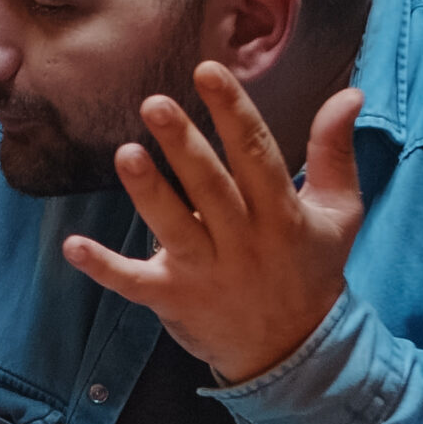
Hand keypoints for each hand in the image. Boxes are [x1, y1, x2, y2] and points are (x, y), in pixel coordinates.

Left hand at [60, 63, 366, 384]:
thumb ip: (335, 152)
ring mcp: (206, 272)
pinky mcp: (173, 298)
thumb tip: (349, 92)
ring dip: (149, 192)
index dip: (233, 111)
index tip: (208, 71)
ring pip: (174, 227)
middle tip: (154, 103)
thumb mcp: (338, 213)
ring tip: (125, 155)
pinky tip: (73, 246)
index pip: (257, 154)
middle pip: (210, 187)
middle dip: (183, 145)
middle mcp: (243, 240)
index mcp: (282, 213)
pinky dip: (104, 267)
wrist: (296, 352)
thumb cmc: (312, 269)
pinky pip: (134, 283)